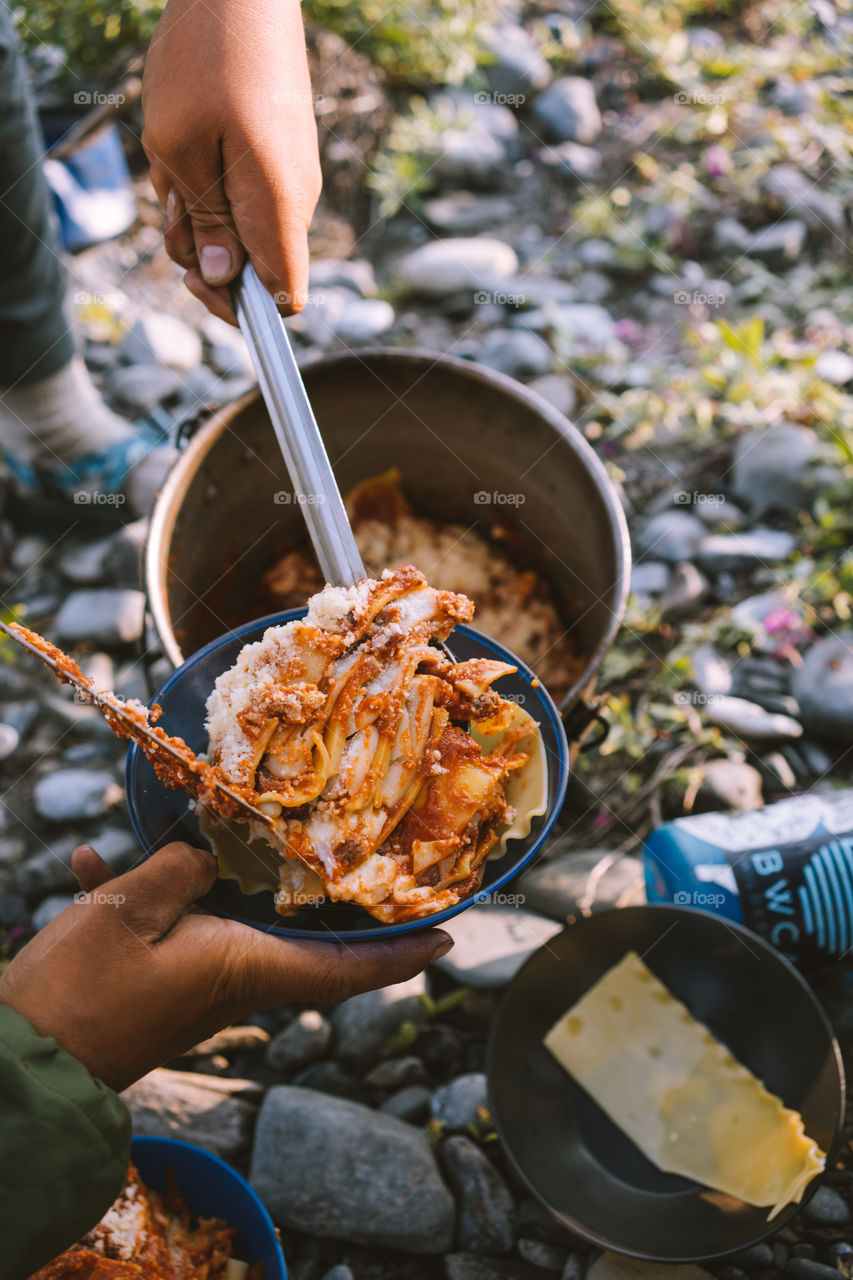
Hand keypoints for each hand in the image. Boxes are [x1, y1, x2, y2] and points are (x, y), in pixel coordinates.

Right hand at [0, 842, 452, 1092]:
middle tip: (360, 856)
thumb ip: (178, 871)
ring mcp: (191, 983)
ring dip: (211, 875)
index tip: (446, 938)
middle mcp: (229, 979)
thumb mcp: (129, 913)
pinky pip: (158, 928)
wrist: (18, 1064)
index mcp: (243, 967)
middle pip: (298, 936)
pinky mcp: (151, 982)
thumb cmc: (80, 994)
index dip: (400, 955)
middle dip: (329, 899)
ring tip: (209, 828)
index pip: (344, 967)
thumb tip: (206, 852)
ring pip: (223, 916)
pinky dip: (133, 894)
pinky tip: (90, 862)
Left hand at [141, 0, 321, 323]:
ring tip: (172, 159)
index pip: (285, 298)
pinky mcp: (277, 158)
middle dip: (202, 252)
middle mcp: (294, 200)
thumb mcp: (180, 148)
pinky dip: (205, 183)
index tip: (199, 284)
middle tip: (168, 205)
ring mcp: (288, 178)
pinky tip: (185, 145)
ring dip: (195, 210)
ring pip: (240, 229)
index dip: (243, 311)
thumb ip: (204, 221)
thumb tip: (222, 279)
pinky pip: (241, 195)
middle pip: (255, 268)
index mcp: (277, 207)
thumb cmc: (204, 61)